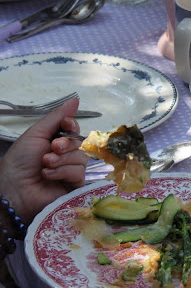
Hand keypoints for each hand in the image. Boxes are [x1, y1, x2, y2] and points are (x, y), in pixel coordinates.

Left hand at [0, 98, 87, 223]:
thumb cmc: (19, 161)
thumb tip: (76, 99)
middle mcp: (65, 155)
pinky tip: (48, 175)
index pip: (74, 129)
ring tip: (45, 164)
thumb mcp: (37, 133)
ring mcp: (70, 171)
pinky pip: (79, 173)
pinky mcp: (74, 186)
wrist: (13, 188)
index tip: (65, 124)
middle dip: (65, 144)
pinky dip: (63, 172)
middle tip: (52, 148)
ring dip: (61, 160)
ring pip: (81, 157)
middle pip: (80, 142)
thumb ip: (57, 116)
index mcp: (55, 141)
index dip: (72, 125)